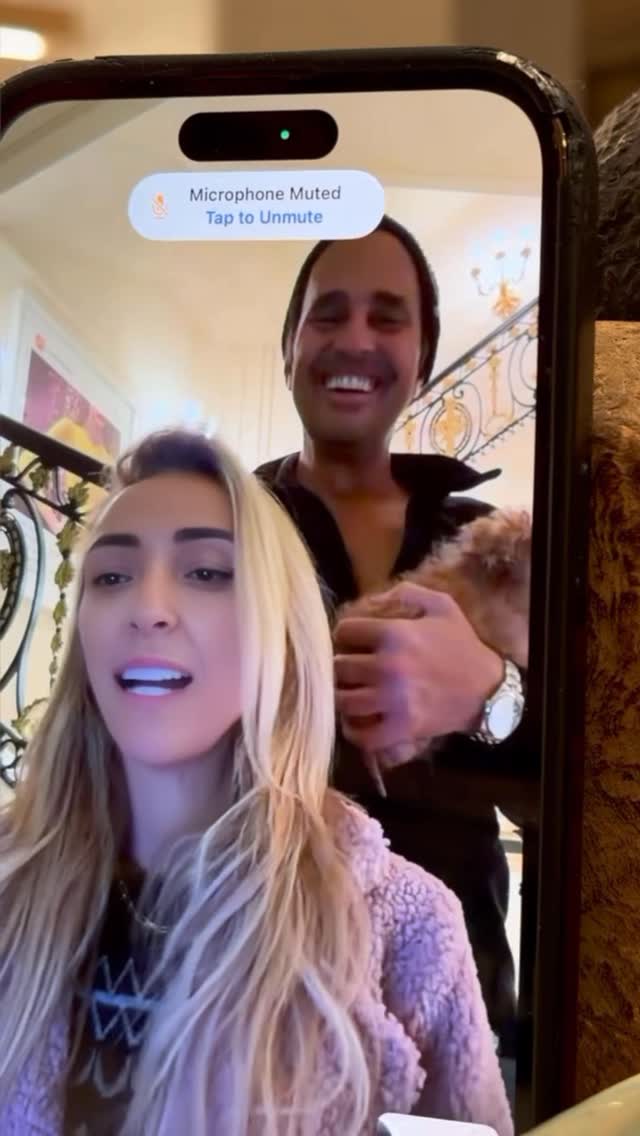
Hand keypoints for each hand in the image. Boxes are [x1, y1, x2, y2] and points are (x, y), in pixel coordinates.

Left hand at [334, 581, 503, 756]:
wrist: (488, 689)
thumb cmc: (462, 645)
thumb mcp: (442, 606)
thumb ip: (407, 592)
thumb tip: (374, 597)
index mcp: (394, 634)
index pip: (344, 632)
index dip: (345, 635)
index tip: (352, 642)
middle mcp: (388, 667)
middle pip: (338, 666)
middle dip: (341, 665)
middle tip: (350, 669)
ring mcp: (393, 700)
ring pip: (343, 700)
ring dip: (343, 696)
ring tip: (351, 693)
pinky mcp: (402, 728)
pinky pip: (362, 735)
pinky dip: (355, 730)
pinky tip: (358, 721)